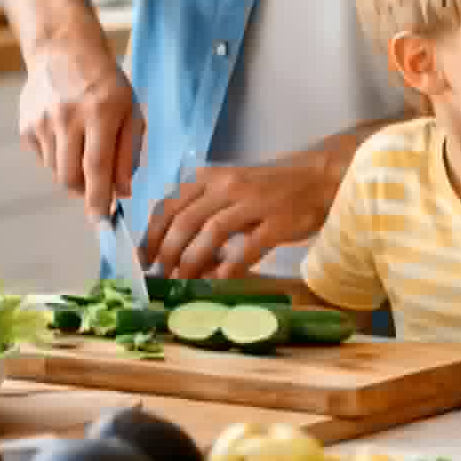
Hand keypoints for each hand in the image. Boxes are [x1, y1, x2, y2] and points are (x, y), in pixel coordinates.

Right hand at [17, 34, 143, 223]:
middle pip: (70, 175)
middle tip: (96, 191)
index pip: (97, 166)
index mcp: (100, 113)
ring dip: (72, 175)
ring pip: (56, 170)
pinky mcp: (26, 125)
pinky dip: (57, 159)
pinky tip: (66, 138)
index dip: (99, 197)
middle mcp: (67, 118)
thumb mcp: (129, 111)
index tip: (101, 218)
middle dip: (84, 192)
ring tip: (84, 154)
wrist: (63, 50)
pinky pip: (43, 158)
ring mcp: (42, 121)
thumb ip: (128, 152)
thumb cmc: (105, 83)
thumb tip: (123, 191)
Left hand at [140, 159, 338, 278]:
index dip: (151, 236)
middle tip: (161, 277)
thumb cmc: (268, 189)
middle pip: (185, 221)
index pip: (168, 206)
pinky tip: (219, 280)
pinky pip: (248, 246)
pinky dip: (230, 266)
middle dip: (168, 254)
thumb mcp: (229, 191)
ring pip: (211, 231)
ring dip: (192, 261)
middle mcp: (227, 185)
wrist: (317, 179)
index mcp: (210, 178)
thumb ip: (202, 212)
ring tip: (183, 282)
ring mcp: (254, 202)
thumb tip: (174, 252)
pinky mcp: (278, 220)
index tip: (144, 260)